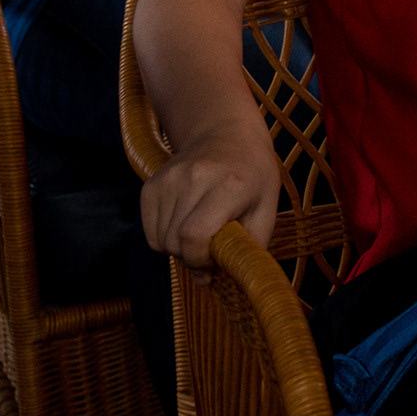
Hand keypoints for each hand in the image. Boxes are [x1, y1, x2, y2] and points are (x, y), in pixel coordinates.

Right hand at [140, 116, 279, 267]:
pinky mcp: (151, 184)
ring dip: (179, 248)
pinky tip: (186, 221)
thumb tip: (206, 281)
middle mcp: (194, 178)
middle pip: (175, 242)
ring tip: (201, 229)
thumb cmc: (253, 175)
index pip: (194, 236)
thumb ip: (246, 249)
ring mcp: (168, 179)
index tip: (215, 259)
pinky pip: (149, 231)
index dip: (199, 259)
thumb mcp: (267, 208)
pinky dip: (165, 237)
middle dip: (192, 256)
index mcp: (229, 184)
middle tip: (212, 245)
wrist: (227, 134)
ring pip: (159, 240)